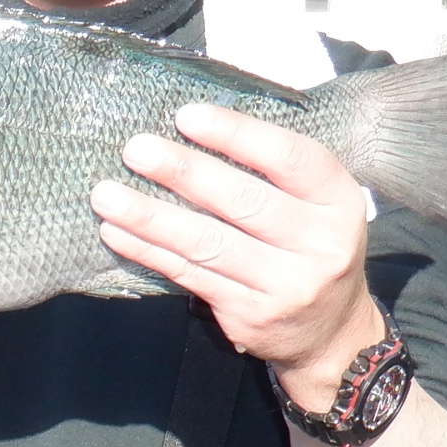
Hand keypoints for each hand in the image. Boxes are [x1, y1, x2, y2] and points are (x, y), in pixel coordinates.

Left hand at [89, 104, 382, 412]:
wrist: (331, 331)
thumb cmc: (309, 247)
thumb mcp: (316, 204)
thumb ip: (272, 171)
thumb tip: (193, 126)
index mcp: (339, 201)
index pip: (290, 159)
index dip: (237, 134)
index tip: (187, 116)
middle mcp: (319, 244)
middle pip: (243, 201)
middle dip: (183, 172)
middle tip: (136, 149)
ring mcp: (284, 284)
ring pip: (207, 243)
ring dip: (150, 217)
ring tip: (106, 194)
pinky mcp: (249, 314)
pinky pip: (189, 274)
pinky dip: (149, 251)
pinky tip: (117, 232)